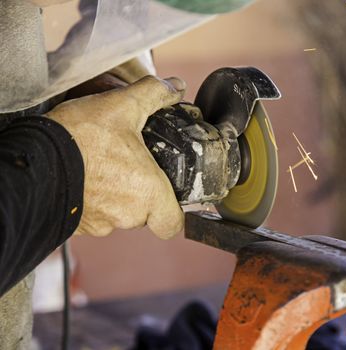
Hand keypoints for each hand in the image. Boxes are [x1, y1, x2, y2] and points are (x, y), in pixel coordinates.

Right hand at [48, 75, 186, 238]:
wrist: (33, 158)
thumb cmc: (80, 137)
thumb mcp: (123, 105)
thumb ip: (155, 94)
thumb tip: (176, 87)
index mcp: (148, 193)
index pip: (173, 222)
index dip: (175, 210)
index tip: (170, 193)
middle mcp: (128, 214)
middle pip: (147, 213)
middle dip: (143, 192)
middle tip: (132, 165)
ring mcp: (102, 223)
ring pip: (121, 214)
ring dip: (118, 195)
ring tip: (106, 166)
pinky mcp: (80, 225)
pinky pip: (96, 216)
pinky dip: (95, 200)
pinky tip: (87, 176)